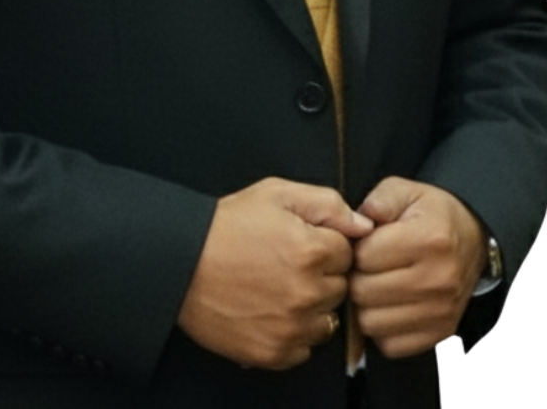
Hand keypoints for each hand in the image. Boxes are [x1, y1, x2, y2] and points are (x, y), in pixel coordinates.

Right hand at [177, 177, 373, 370]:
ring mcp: (291, 327)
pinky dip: (293, 333)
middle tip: (287, 263)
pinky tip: (270, 311)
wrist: (182, 262)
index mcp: (311, 251)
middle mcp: (306, 293)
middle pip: (340, 288)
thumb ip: (327, 204)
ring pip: (326, 321)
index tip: (301, 242)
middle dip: (321, 275)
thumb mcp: (276, 194)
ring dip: (311, 307)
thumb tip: (365, 225)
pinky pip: (304, 349)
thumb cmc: (227, 224)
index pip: (348, 253)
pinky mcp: (273, 352)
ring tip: (278, 287)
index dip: (325, 244)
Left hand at [349, 176, 486, 359]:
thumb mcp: (406, 191)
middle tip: (367, 267)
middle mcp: (439, 279)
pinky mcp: (440, 334)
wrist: (470, 239)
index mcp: (429, 240)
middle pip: (364, 292)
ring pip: (371, 322)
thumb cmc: (430, 215)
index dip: (356, 249)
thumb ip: (379, 199)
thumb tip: (358, 221)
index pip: (365, 256)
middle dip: (357, 277)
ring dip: (365, 305)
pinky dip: (382, 329)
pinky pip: (390, 345)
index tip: (365, 244)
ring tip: (377, 285)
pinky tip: (389, 306)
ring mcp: (441, 312)